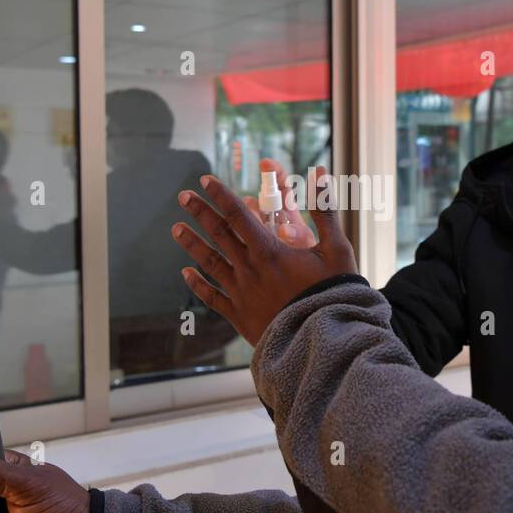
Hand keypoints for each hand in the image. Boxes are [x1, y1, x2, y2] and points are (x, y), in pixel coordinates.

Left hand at [172, 165, 357, 344]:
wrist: (324, 339)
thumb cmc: (333, 292)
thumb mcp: (336, 249)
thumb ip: (325, 210)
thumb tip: (321, 174)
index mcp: (269, 251)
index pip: (238, 215)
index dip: (221, 195)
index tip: (206, 180)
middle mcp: (249, 269)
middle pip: (218, 235)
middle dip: (200, 212)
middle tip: (184, 196)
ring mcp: (241, 293)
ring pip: (210, 263)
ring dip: (192, 244)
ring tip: (176, 228)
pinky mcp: (240, 315)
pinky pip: (212, 297)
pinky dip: (197, 285)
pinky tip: (185, 274)